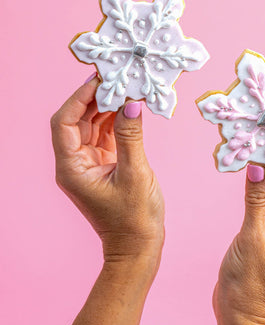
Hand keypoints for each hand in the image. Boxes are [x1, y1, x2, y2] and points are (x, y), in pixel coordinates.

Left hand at [51, 76, 164, 263]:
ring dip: (108, 107)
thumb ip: (131, 136)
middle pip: (78, 120)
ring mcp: (89, 163)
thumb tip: (132, 103)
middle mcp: (75, 163)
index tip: (99, 79)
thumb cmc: (134, 218)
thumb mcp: (134, 174)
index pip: (65, 122)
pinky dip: (117, 120)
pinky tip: (129, 108)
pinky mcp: (105, 164)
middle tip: (116, 78)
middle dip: (95, 98)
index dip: (79, 98)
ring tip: (126, 88)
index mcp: (71, 168)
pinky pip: (107, 135)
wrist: (138, 245)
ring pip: (93, 125)